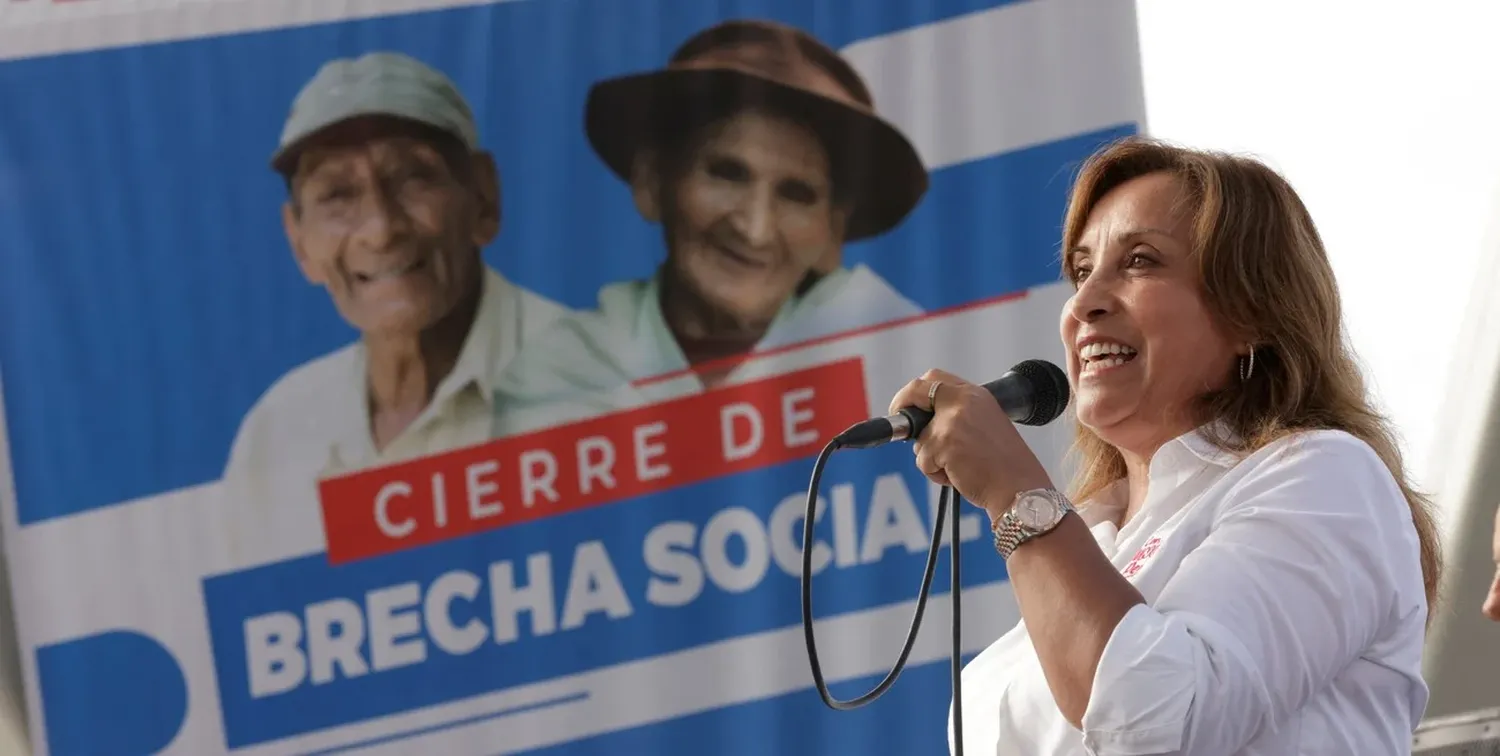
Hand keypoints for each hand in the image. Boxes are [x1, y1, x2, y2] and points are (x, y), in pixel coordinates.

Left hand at [889, 368, 1055, 518]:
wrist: (1020, 488)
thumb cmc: (1004, 467)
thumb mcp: (985, 426)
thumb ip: (958, 416)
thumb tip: (922, 424)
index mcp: (976, 395)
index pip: (936, 378)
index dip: (915, 390)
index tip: (907, 403)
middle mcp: (964, 401)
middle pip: (917, 389)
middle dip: (901, 403)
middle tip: (899, 422)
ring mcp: (952, 421)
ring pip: (919, 438)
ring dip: (931, 458)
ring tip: (959, 467)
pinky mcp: (943, 443)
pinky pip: (923, 461)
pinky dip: (936, 474)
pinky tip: (959, 477)